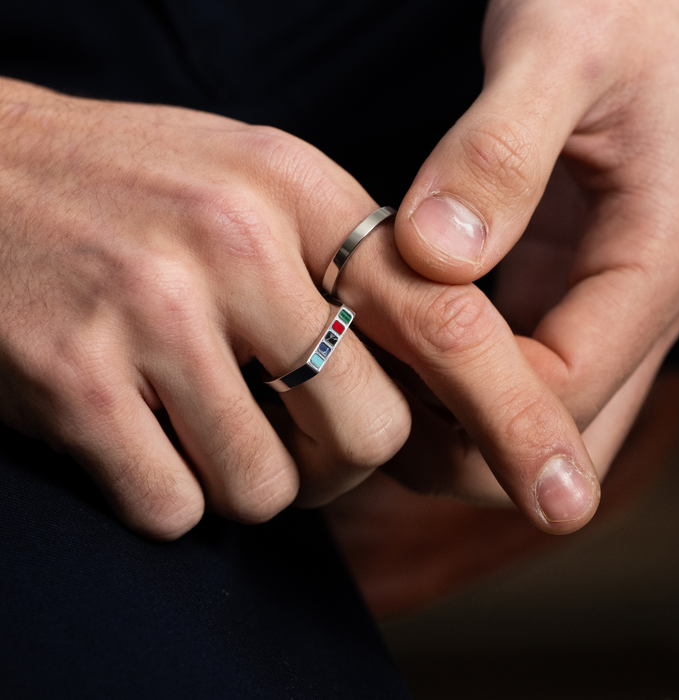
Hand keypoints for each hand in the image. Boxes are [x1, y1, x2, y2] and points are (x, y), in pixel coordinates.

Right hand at [0, 75, 600, 540]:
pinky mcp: (75, 377)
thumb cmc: (132, 194)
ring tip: (203, 428)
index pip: (443, 315)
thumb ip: (340, 265)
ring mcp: (152, 307)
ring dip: (245, 482)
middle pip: (368, 429)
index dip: (510, 408)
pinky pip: (174, 504)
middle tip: (294, 439)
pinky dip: (167, 495)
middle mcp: (234, 239)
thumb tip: (423, 375)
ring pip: (267, 484)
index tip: (553, 480)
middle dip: (338, 463)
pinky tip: (136, 439)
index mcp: (296, 187)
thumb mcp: (251, 187)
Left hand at [388, 0, 678, 493]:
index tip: (379, 367)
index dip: (470, 409)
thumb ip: (499, 153)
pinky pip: (514, 366)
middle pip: (555, 435)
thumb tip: (436, 254)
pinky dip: (453, 375)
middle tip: (368, 391)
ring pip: (533, 412)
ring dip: (452, 414)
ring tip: (369, 365)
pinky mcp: (560, 283)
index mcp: (656, 262)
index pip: (563, 395)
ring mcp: (598, 298)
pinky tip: (394, 336)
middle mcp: (633, 299)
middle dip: (462, 439)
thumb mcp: (561, 47)